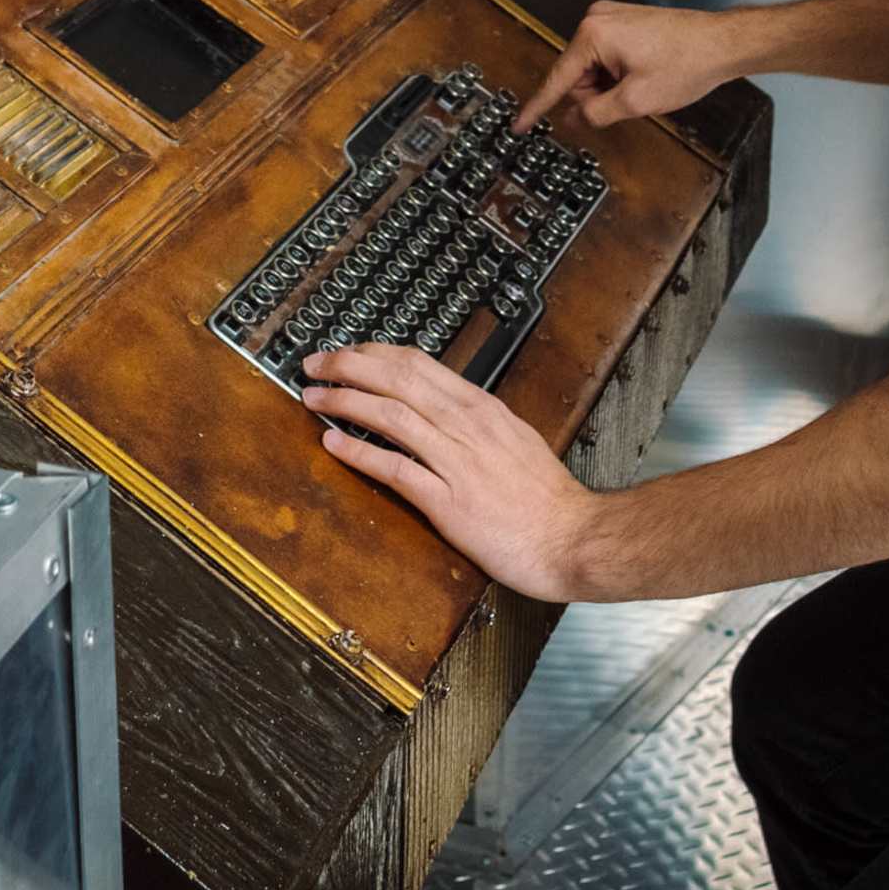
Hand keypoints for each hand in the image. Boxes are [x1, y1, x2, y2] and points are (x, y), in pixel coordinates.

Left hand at [303, 346, 604, 602]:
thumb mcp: (514, 439)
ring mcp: (457, 462)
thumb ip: (477, 422)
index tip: (347, 351)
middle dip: (349, 366)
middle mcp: (467, 425)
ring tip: (314, 398)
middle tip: (315, 363)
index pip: (418, 364)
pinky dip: (360, 453)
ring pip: (390, 416)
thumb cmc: (547, 498)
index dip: (374, 354)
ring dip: (345, 402)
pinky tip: (334, 444)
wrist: (574, 538)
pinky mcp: (449, 502)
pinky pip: (395, 469)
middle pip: (397, 379)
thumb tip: (443, 408)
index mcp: (482, 408)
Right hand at [519, 0, 745, 132]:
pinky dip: (618, 73)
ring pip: (593, 68)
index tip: (520, 124)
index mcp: (593, 34)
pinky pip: (606, 56)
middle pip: (577, 75)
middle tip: (628, 101)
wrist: (721, 43)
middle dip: (596, 95)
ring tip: (643, 84)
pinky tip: (642, 75)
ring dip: (610, 85)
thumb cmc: (686, 64)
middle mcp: (596, 19)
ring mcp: (610, 17)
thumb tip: (574, 118)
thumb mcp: (636, 101)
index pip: (557, 79)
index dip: (539, 107)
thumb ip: (597, 113)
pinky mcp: (623, 21)